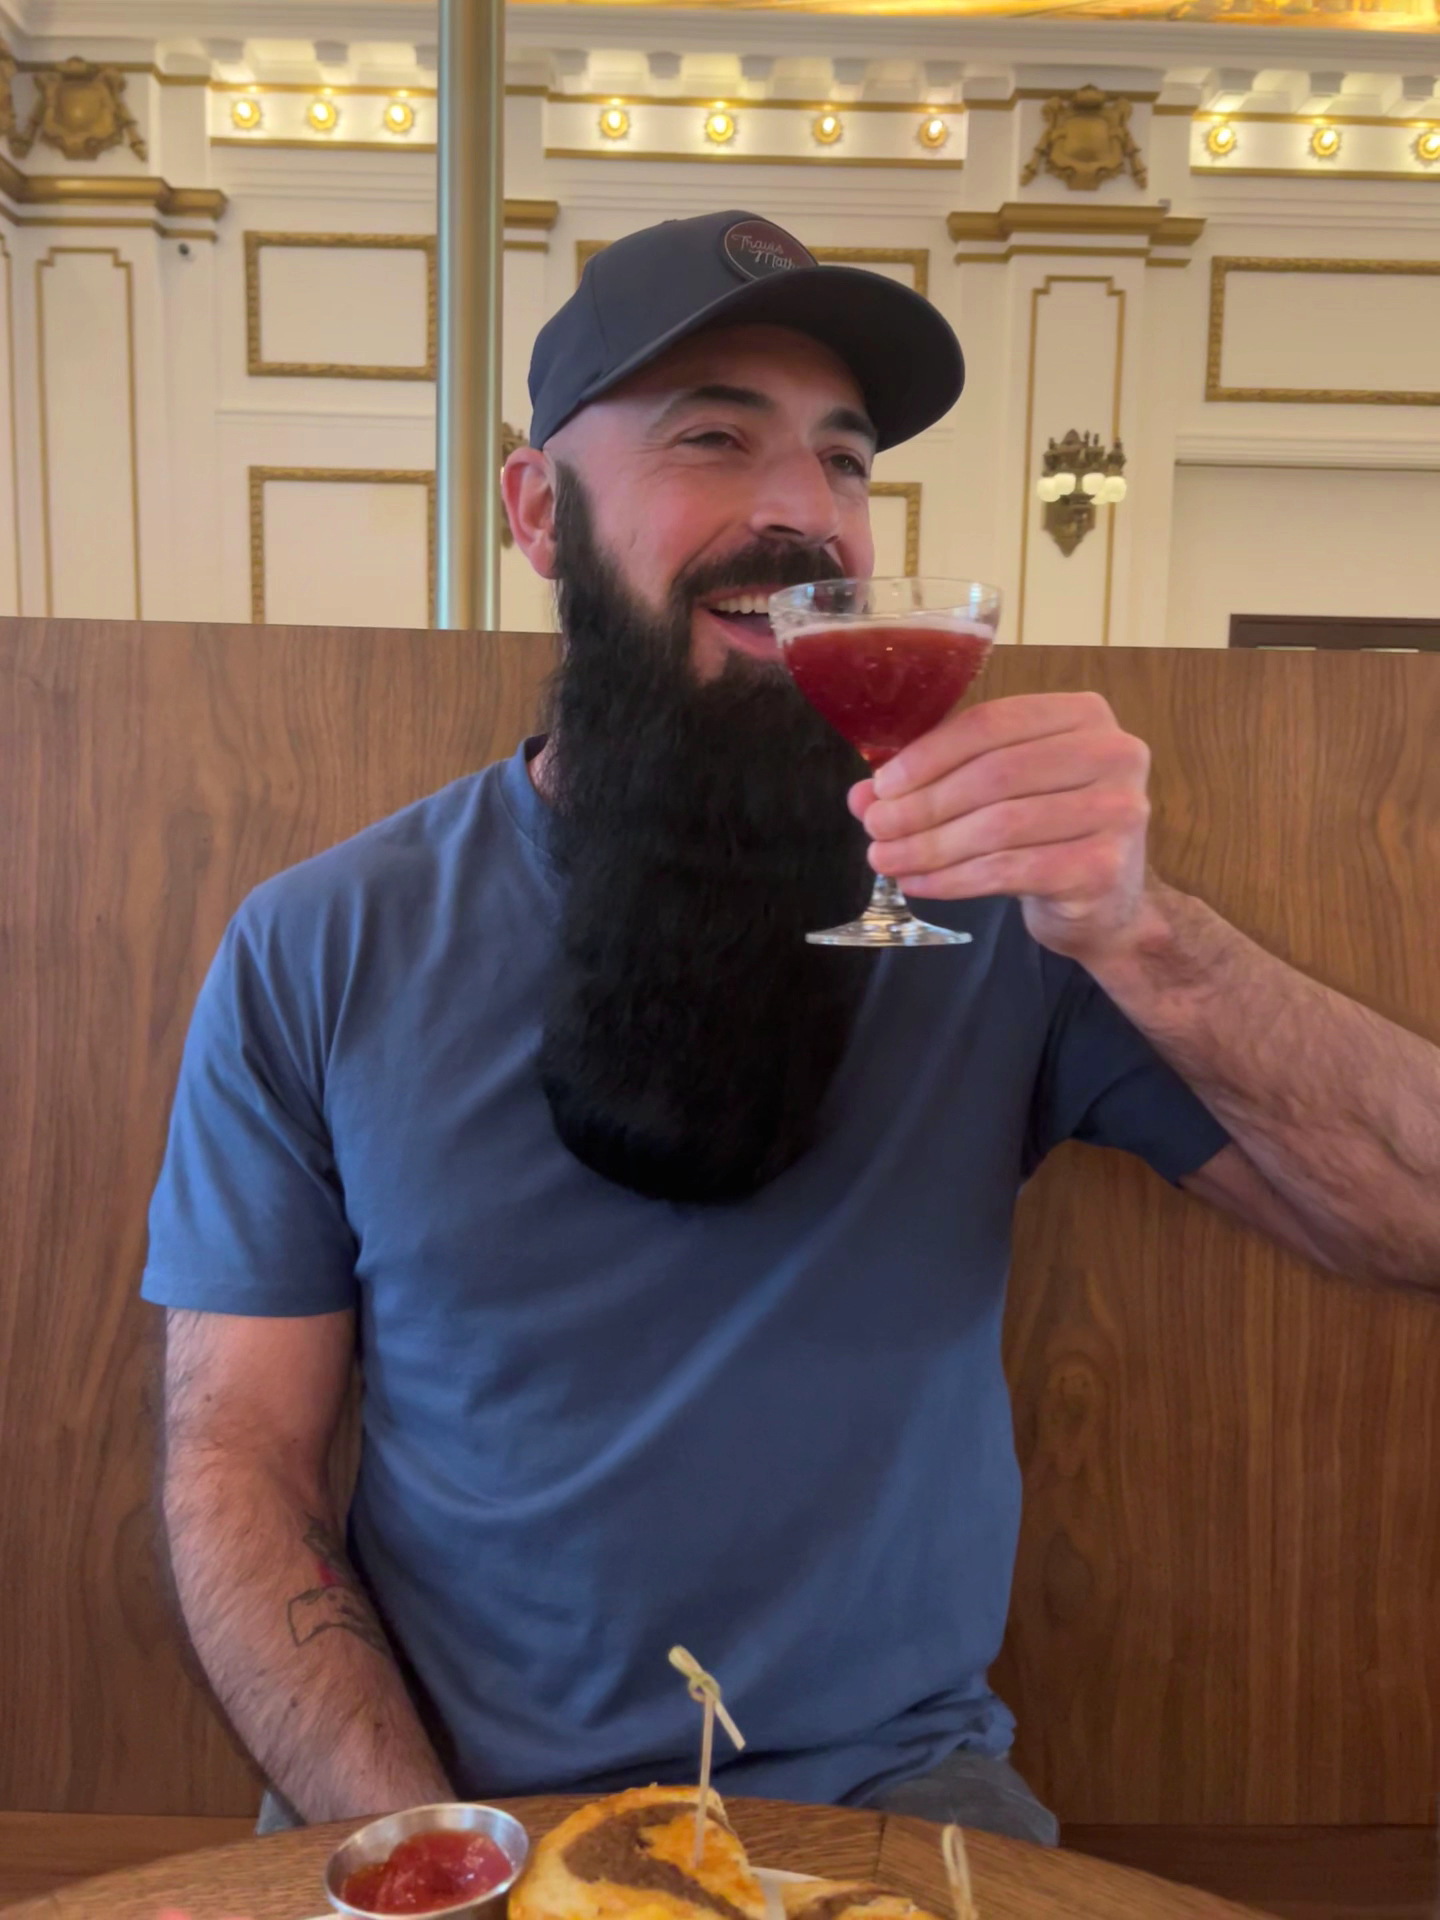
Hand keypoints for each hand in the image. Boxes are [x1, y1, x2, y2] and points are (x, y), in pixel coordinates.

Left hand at [851, 691, 1152, 963]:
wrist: (1107, 904)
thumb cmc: (1047, 833)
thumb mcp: (997, 793)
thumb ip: (936, 781)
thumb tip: (864, 795)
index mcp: (1084, 715)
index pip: (991, 723)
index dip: (928, 754)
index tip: (882, 786)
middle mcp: (1113, 754)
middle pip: (994, 774)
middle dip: (922, 804)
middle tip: (875, 828)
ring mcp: (1117, 811)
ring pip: (998, 825)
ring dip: (929, 845)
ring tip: (885, 859)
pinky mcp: (1103, 867)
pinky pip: (1008, 869)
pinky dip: (953, 879)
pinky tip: (919, 883)